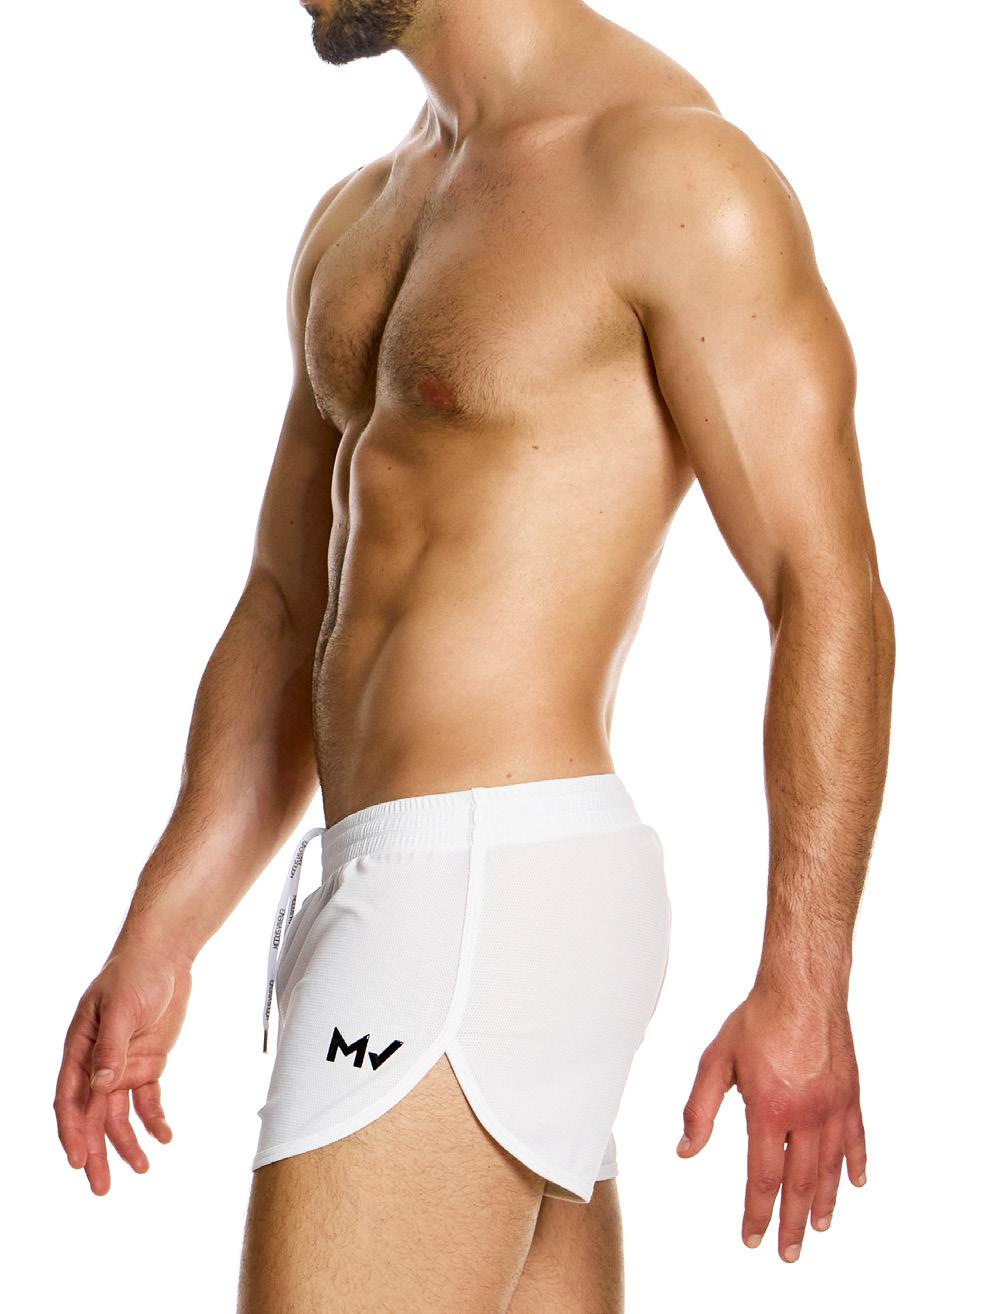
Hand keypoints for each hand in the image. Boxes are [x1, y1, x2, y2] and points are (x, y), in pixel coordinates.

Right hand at [54, 945, 192, 1194]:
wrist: (165, 956)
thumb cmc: (136, 974)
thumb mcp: (123, 1009)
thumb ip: (112, 1048)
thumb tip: (101, 1085)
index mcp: (79, 1050)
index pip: (70, 1099)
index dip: (72, 1132)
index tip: (79, 1161)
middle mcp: (97, 1063)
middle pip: (92, 1116)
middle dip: (96, 1152)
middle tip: (100, 1189)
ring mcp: (122, 1065)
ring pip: (119, 1115)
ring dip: (128, 1142)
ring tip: (143, 1169)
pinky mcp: (148, 1063)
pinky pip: (147, 1099)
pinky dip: (155, 1119)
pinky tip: (165, 1137)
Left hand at [676, 985, 866, 1260]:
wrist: (801, 987)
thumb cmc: (758, 1019)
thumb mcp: (716, 1061)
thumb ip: (700, 1110)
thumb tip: (686, 1150)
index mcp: (770, 1111)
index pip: (763, 1177)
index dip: (757, 1213)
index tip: (753, 1238)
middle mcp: (806, 1115)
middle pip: (800, 1184)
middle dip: (792, 1223)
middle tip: (789, 1253)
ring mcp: (833, 1107)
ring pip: (830, 1168)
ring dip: (824, 1203)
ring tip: (818, 1227)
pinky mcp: (850, 1094)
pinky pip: (855, 1138)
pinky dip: (855, 1164)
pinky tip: (853, 1183)